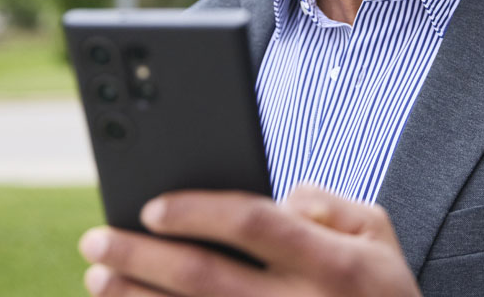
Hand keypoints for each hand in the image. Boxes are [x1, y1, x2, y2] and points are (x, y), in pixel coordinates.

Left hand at [78, 183, 422, 296]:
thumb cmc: (386, 294)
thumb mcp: (378, 234)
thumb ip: (329, 203)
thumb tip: (278, 197)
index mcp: (330, 261)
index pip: (253, 224)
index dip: (198, 211)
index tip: (153, 205)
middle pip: (204, 276)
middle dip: (142, 256)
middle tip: (97, 238)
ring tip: (98, 278)